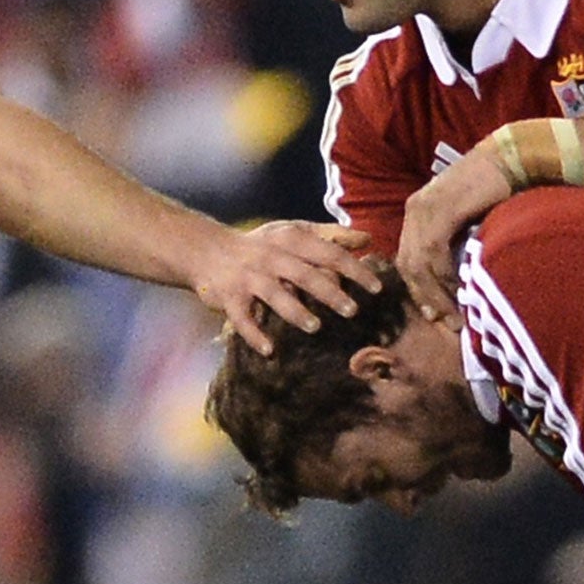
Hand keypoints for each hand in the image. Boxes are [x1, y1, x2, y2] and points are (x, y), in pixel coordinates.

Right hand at [194, 221, 380, 355]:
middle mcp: (270, 257)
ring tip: (314, 327)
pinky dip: (254, 334)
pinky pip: (242, 319)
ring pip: (274, 295)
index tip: (376, 288)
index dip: (354, 270)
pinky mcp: (229, 298)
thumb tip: (368, 240)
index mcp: (290, 240)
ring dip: (294, 311)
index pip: (328, 253)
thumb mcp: (293, 233)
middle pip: (304, 274)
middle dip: (328, 292)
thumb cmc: (261, 245)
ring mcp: (248, 278)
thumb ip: (331, 237)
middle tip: (352, 311)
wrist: (207, 250)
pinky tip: (269, 350)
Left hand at [397, 148, 511, 326]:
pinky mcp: (441, 210)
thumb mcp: (468, 221)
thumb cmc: (498, 190)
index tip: (436, 315)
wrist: (513, 158)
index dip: (419, 290)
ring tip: (456, 315)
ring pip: (419, 263)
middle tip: (446, 322)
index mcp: (417, 212)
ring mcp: (425, 209)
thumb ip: (456, 244)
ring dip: (437, 293)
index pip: (407, 260)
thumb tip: (457, 281)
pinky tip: (461, 292)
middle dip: (426, 297)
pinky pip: (435, 252)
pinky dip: (445, 276)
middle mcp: (415, 210)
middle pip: (408, 266)